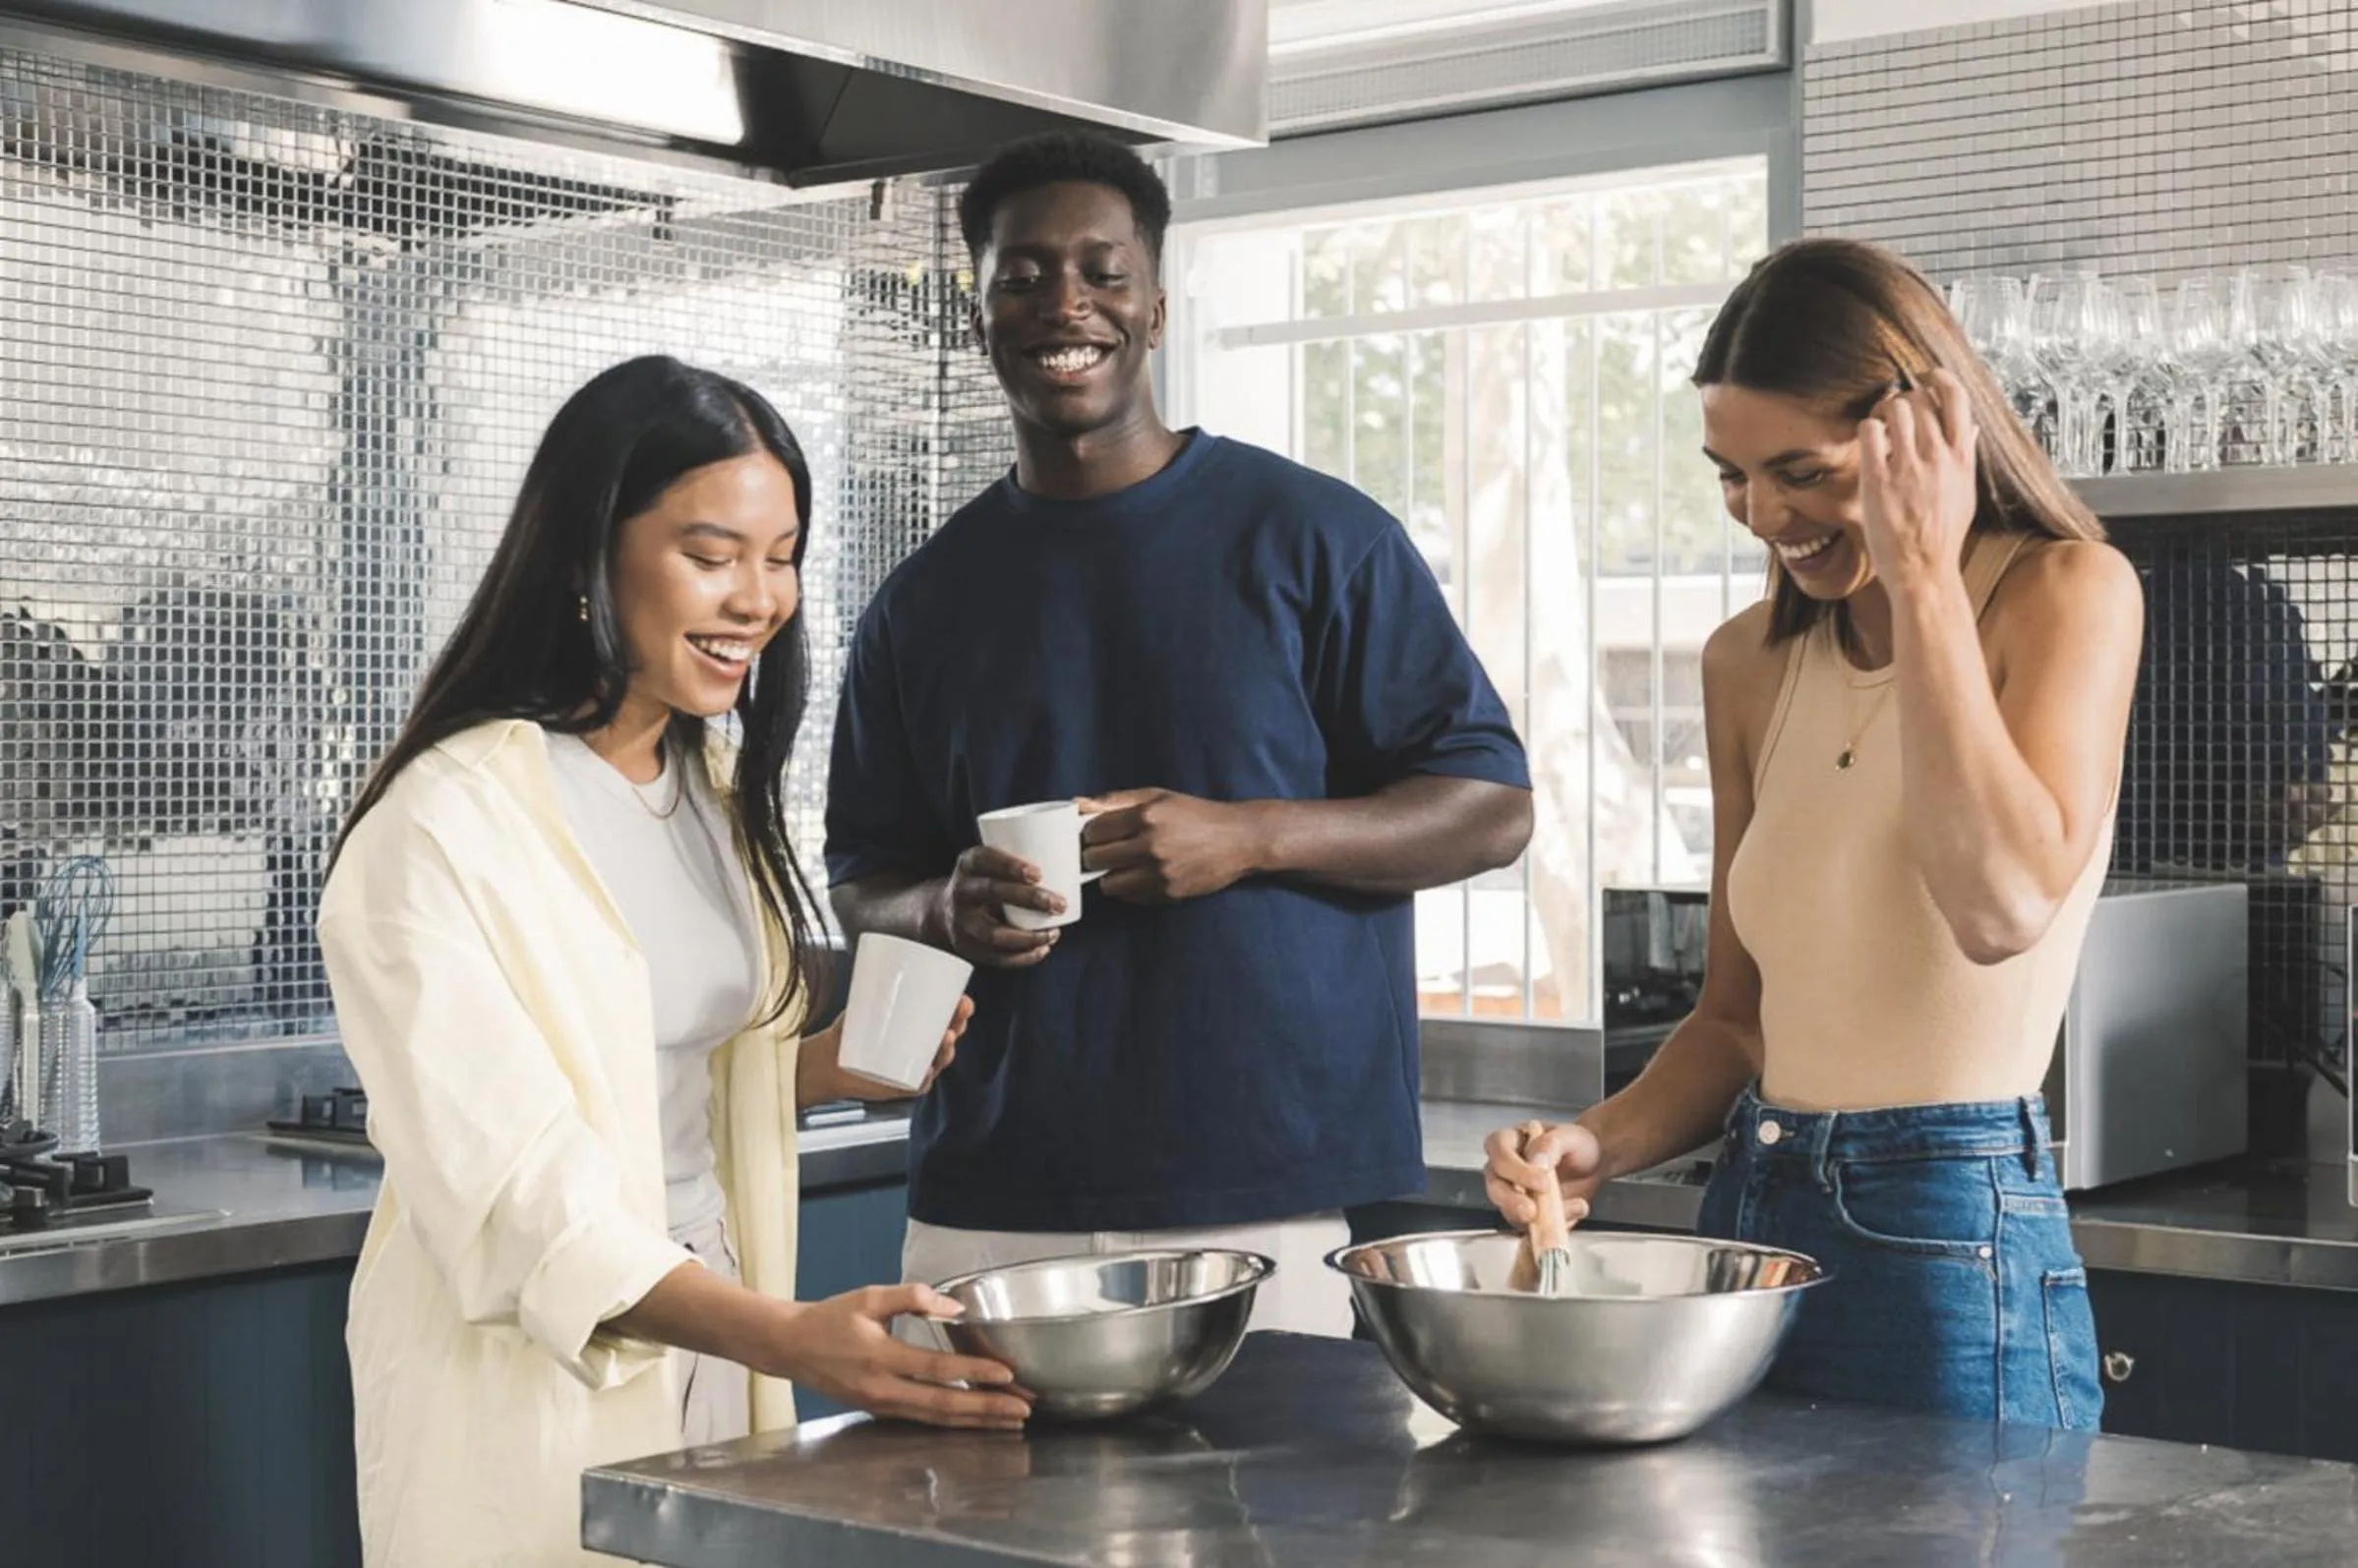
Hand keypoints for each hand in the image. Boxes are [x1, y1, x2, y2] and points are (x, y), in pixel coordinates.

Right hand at [772, 1284, 1032, 1430]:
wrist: (790, 1347)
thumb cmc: (830, 1318)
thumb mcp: (869, 1296)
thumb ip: (913, 1297)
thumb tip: (955, 1307)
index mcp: (880, 1356)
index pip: (937, 1368)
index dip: (975, 1373)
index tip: (1008, 1375)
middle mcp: (883, 1389)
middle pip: (944, 1405)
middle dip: (987, 1409)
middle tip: (1024, 1410)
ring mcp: (881, 1405)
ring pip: (936, 1419)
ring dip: (976, 1422)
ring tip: (1010, 1421)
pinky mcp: (881, 1411)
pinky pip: (924, 1420)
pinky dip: (955, 1422)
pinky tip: (976, 1421)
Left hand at [800, 997, 975, 1106]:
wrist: (828, 1061)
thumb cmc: (849, 1033)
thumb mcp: (860, 1007)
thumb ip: (869, 992)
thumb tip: (878, 970)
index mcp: (918, 1027)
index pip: (947, 1017)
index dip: (960, 1010)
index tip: (964, 1000)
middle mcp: (921, 1048)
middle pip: (949, 1037)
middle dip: (959, 1025)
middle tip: (958, 1015)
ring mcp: (913, 1068)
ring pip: (939, 1060)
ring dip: (947, 1050)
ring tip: (946, 1037)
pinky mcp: (901, 1086)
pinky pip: (919, 1084)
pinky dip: (926, 1077)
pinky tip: (929, 1070)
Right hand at [931, 844, 1063, 968]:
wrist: (944, 912)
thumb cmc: (985, 882)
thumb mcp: (990, 865)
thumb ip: (1019, 862)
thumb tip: (1073, 857)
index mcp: (967, 865)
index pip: (983, 859)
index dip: (1009, 865)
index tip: (1038, 873)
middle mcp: (960, 892)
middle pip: (991, 892)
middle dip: (1028, 899)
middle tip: (1058, 904)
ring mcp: (961, 923)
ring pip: (993, 933)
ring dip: (1028, 937)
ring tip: (1053, 933)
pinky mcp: (968, 948)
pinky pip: (996, 957)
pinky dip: (1022, 957)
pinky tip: (1042, 950)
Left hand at [1077, 788, 1266, 903]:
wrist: (1239, 839)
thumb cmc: (1195, 814)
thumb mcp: (1158, 796)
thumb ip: (1116, 800)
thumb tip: (1077, 804)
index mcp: (1146, 815)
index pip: (1094, 831)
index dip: (1091, 833)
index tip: (1098, 834)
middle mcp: (1150, 845)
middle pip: (1095, 859)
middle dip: (1095, 855)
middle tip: (1106, 852)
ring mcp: (1159, 873)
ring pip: (1108, 884)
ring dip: (1110, 876)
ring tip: (1122, 867)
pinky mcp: (1168, 893)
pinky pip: (1130, 898)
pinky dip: (1129, 889)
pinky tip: (1141, 876)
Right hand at [1482, 1119, 1604, 1230]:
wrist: (1592, 1164)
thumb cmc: (1575, 1144)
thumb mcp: (1569, 1135)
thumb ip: (1551, 1143)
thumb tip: (1536, 1160)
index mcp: (1508, 1142)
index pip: (1500, 1155)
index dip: (1517, 1171)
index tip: (1543, 1182)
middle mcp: (1504, 1170)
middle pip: (1496, 1188)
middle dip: (1513, 1202)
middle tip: (1532, 1211)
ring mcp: (1514, 1195)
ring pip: (1509, 1212)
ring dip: (1535, 1220)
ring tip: (1567, 1213)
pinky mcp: (1528, 1216)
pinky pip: (1532, 1228)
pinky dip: (1551, 1228)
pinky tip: (1572, 1215)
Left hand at [1858, 367, 1978, 592]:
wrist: (1923, 570)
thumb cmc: (1942, 535)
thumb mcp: (1966, 493)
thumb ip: (1967, 457)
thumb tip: (1971, 429)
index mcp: (1962, 458)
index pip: (1957, 398)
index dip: (1939, 379)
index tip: (1925, 378)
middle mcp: (1939, 457)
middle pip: (1921, 398)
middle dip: (1903, 398)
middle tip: (1893, 412)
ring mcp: (1909, 468)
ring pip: (1895, 408)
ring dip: (1883, 410)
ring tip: (1879, 425)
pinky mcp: (1880, 480)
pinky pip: (1870, 432)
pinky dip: (1867, 429)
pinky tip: (1868, 443)